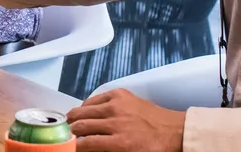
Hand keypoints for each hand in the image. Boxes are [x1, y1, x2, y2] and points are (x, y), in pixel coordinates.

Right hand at [66, 89, 185, 151]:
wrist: (176, 131)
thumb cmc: (154, 150)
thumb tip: (87, 148)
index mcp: (120, 143)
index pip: (86, 144)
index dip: (73, 147)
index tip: (67, 147)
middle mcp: (116, 122)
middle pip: (81, 125)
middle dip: (70, 132)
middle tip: (65, 135)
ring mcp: (117, 105)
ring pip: (84, 109)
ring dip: (74, 117)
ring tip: (70, 123)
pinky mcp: (120, 94)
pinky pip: (95, 98)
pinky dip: (87, 105)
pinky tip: (85, 112)